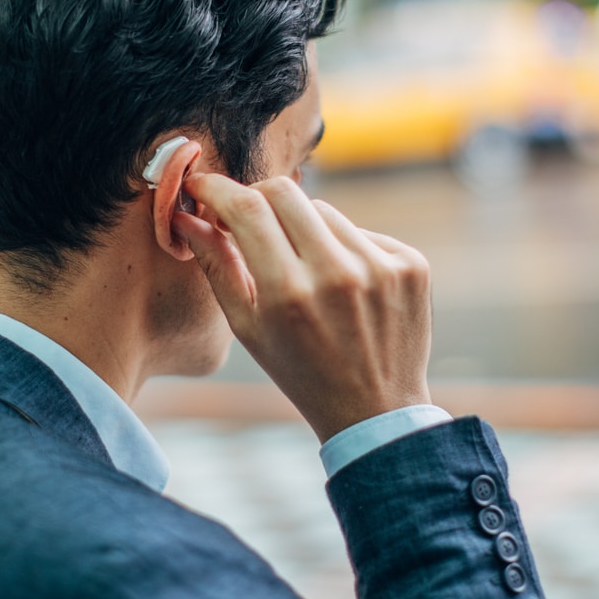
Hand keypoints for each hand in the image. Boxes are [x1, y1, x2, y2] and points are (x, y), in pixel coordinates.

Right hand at [173, 173, 432, 442]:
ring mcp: (381, 266)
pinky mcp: (411, 264)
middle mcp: (338, 274)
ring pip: (324, 211)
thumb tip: (186, 216)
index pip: (246, 209)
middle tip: (246, 219)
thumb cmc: (301, 373)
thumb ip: (217, 266)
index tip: (202, 186)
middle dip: (257, 198)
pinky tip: (344, 286)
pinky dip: (344, 247)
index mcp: (289, 294)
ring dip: (303, 228)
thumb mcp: (248, 329)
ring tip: (304, 270)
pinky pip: (361, 232)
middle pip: (285, 193)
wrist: (377, 411)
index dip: (217, 189)